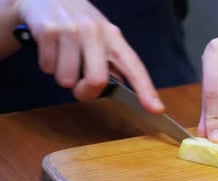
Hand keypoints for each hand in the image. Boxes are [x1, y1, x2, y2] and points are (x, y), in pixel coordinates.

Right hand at [15, 0, 163, 112]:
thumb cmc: (79, 22)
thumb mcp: (101, 36)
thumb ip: (111, 62)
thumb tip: (119, 89)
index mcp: (113, 36)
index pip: (134, 66)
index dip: (146, 90)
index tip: (156, 109)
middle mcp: (95, 32)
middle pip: (96, 80)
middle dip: (85, 92)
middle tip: (79, 84)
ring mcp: (71, 31)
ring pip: (67, 79)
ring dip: (63, 76)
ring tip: (63, 57)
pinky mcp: (48, 31)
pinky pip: (48, 67)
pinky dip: (48, 65)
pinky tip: (52, 49)